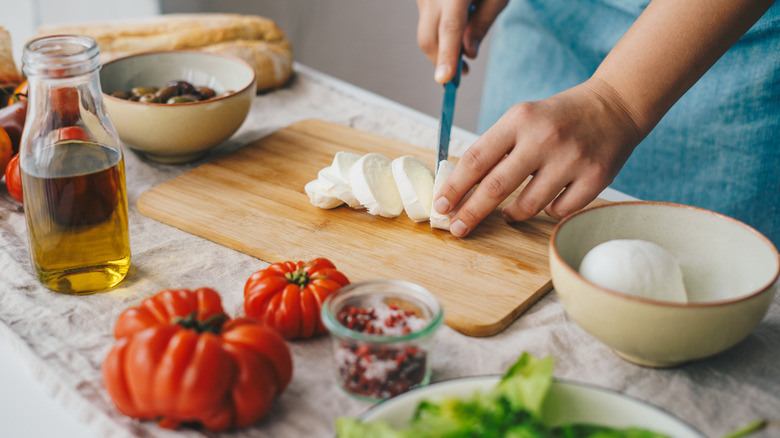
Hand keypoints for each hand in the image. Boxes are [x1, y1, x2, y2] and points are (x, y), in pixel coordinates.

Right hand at [416, 0, 507, 82]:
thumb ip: (482, 25)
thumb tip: (468, 54)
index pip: (449, 29)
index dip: (447, 57)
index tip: (445, 80)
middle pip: (429, 38)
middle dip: (441, 62)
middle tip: (461, 75)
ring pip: (426, 33)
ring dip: (441, 49)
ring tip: (461, 55)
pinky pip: (426, 23)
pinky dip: (439, 35)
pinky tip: (455, 31)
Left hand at [433, 78, 643, 236]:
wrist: (614, 106)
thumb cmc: (557, 118)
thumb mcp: (522, 119)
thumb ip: (495, 149)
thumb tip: (459, 187)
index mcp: (519, 120)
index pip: (476, 159)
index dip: (454, 187)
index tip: (439, 206)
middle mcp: (544, 138)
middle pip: (496, 187)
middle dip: (470, 213)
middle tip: (456, 229)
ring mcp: (571, 158)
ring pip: (527, 206)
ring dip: (511, 215)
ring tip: (507, 213)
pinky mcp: (595, 177)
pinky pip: (558, 210)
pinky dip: (548, 210)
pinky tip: (548, 198)